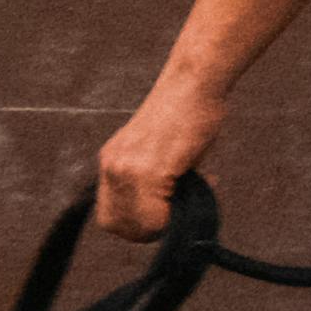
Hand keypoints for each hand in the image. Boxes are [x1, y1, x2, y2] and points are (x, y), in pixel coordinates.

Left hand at [92, 63, 225, 236]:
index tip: (165, 211)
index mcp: (111, 162)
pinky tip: (200, 181)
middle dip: (150, 228)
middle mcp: (112, 166)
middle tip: (176, 208)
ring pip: (138, 226)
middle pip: (118, 227)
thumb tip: (169, 213)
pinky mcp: (149, 170)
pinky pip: (157, 216)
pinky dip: (179, 212)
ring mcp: (127, 169)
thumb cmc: (186, 113)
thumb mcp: (158, 152)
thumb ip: (153, 183)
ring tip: (188, 191)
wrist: (194, 82)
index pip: (110, 218)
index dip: (137, 225)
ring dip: (166, 221)